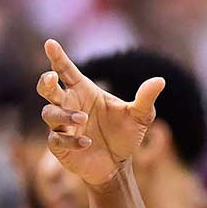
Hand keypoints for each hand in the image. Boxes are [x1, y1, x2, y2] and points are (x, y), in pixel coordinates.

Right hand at [37, 39, 164, 186]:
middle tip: (52, 79)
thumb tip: (160, 80)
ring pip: (49, 114)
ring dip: (63, 115)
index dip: (57, 57)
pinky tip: (87, 142)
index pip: (67, 71)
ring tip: (82, 118)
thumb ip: (146, 98)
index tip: (50, 43)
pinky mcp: (60, 145)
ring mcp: (62, 126)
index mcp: (84, 91)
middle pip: (47, 89)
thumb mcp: (140, 116)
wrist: (119, 163)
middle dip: (46, 82)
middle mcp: (70, 105)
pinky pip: (57, 139)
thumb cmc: (125, 134)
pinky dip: (71, 140)